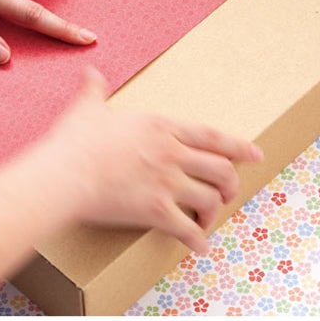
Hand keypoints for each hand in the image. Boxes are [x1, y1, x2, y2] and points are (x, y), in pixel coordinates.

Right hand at [43, 68, 263, 254]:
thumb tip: (90, 72)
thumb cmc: (76, 140)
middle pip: (221, 170)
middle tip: (227, 193)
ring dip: (213, 213)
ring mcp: (167, 183)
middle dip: (230, 185)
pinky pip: (188, 230)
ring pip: (210, 200)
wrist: (64, 172)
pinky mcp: (156, 211)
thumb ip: (95, 89)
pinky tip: (200, 248)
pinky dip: (198, 241)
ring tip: (208, 221)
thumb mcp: (88, 107)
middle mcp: (173, 153)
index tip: (255, 154)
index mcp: (162, 127)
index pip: (212, 137)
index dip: (238, 147)